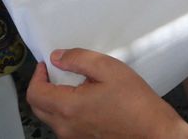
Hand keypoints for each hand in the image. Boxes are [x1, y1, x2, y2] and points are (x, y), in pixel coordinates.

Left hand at [26, 49, 187, 138]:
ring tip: (74, 84)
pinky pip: (64, 125)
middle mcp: (66, 127)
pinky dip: (65, 111)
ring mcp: (73, 137)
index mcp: (68, 107)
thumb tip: (57, 58)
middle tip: (56, 73)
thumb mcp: (108, 68)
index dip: (37, 75)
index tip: (46, 64)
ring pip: (50, 117)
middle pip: (38, 107)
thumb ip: (78, 59)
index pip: (34, 93)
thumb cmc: (135, 102)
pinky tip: (85, 99)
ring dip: (53, 99)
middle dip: (42, 87)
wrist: (152, 131)